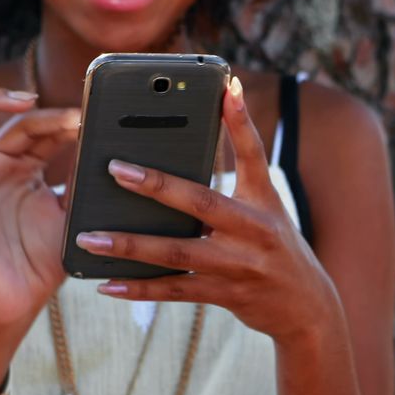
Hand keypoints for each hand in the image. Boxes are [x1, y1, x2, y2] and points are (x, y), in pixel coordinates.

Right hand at [0, 88, 79, 332]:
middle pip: (16, 124)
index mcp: (26, 168)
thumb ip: (80, 181)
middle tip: (76, 117)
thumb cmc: (43, 260)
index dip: (65, 121)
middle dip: (47, 116)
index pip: (43, 131)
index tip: (92, 119)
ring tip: (24, 101)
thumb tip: (101, 147)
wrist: (20, 300)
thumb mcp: (72, 213)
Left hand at [74, 77, 340, 343]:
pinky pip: (174, 291)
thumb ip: (237, 168)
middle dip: (156, 185)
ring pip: (176, 252)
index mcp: (262, 201)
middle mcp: (253, 231)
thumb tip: (208, 122)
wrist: (306, 306)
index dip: (240, 121)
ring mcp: (239, 266)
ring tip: (88, 237)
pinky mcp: (224, 295)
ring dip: (129, 245)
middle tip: (114, 168)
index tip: (225, 88)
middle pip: (201, 203)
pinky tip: (106, 284)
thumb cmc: (276, 245)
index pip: (252, 154)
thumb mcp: (265, 205)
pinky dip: (139, 288)